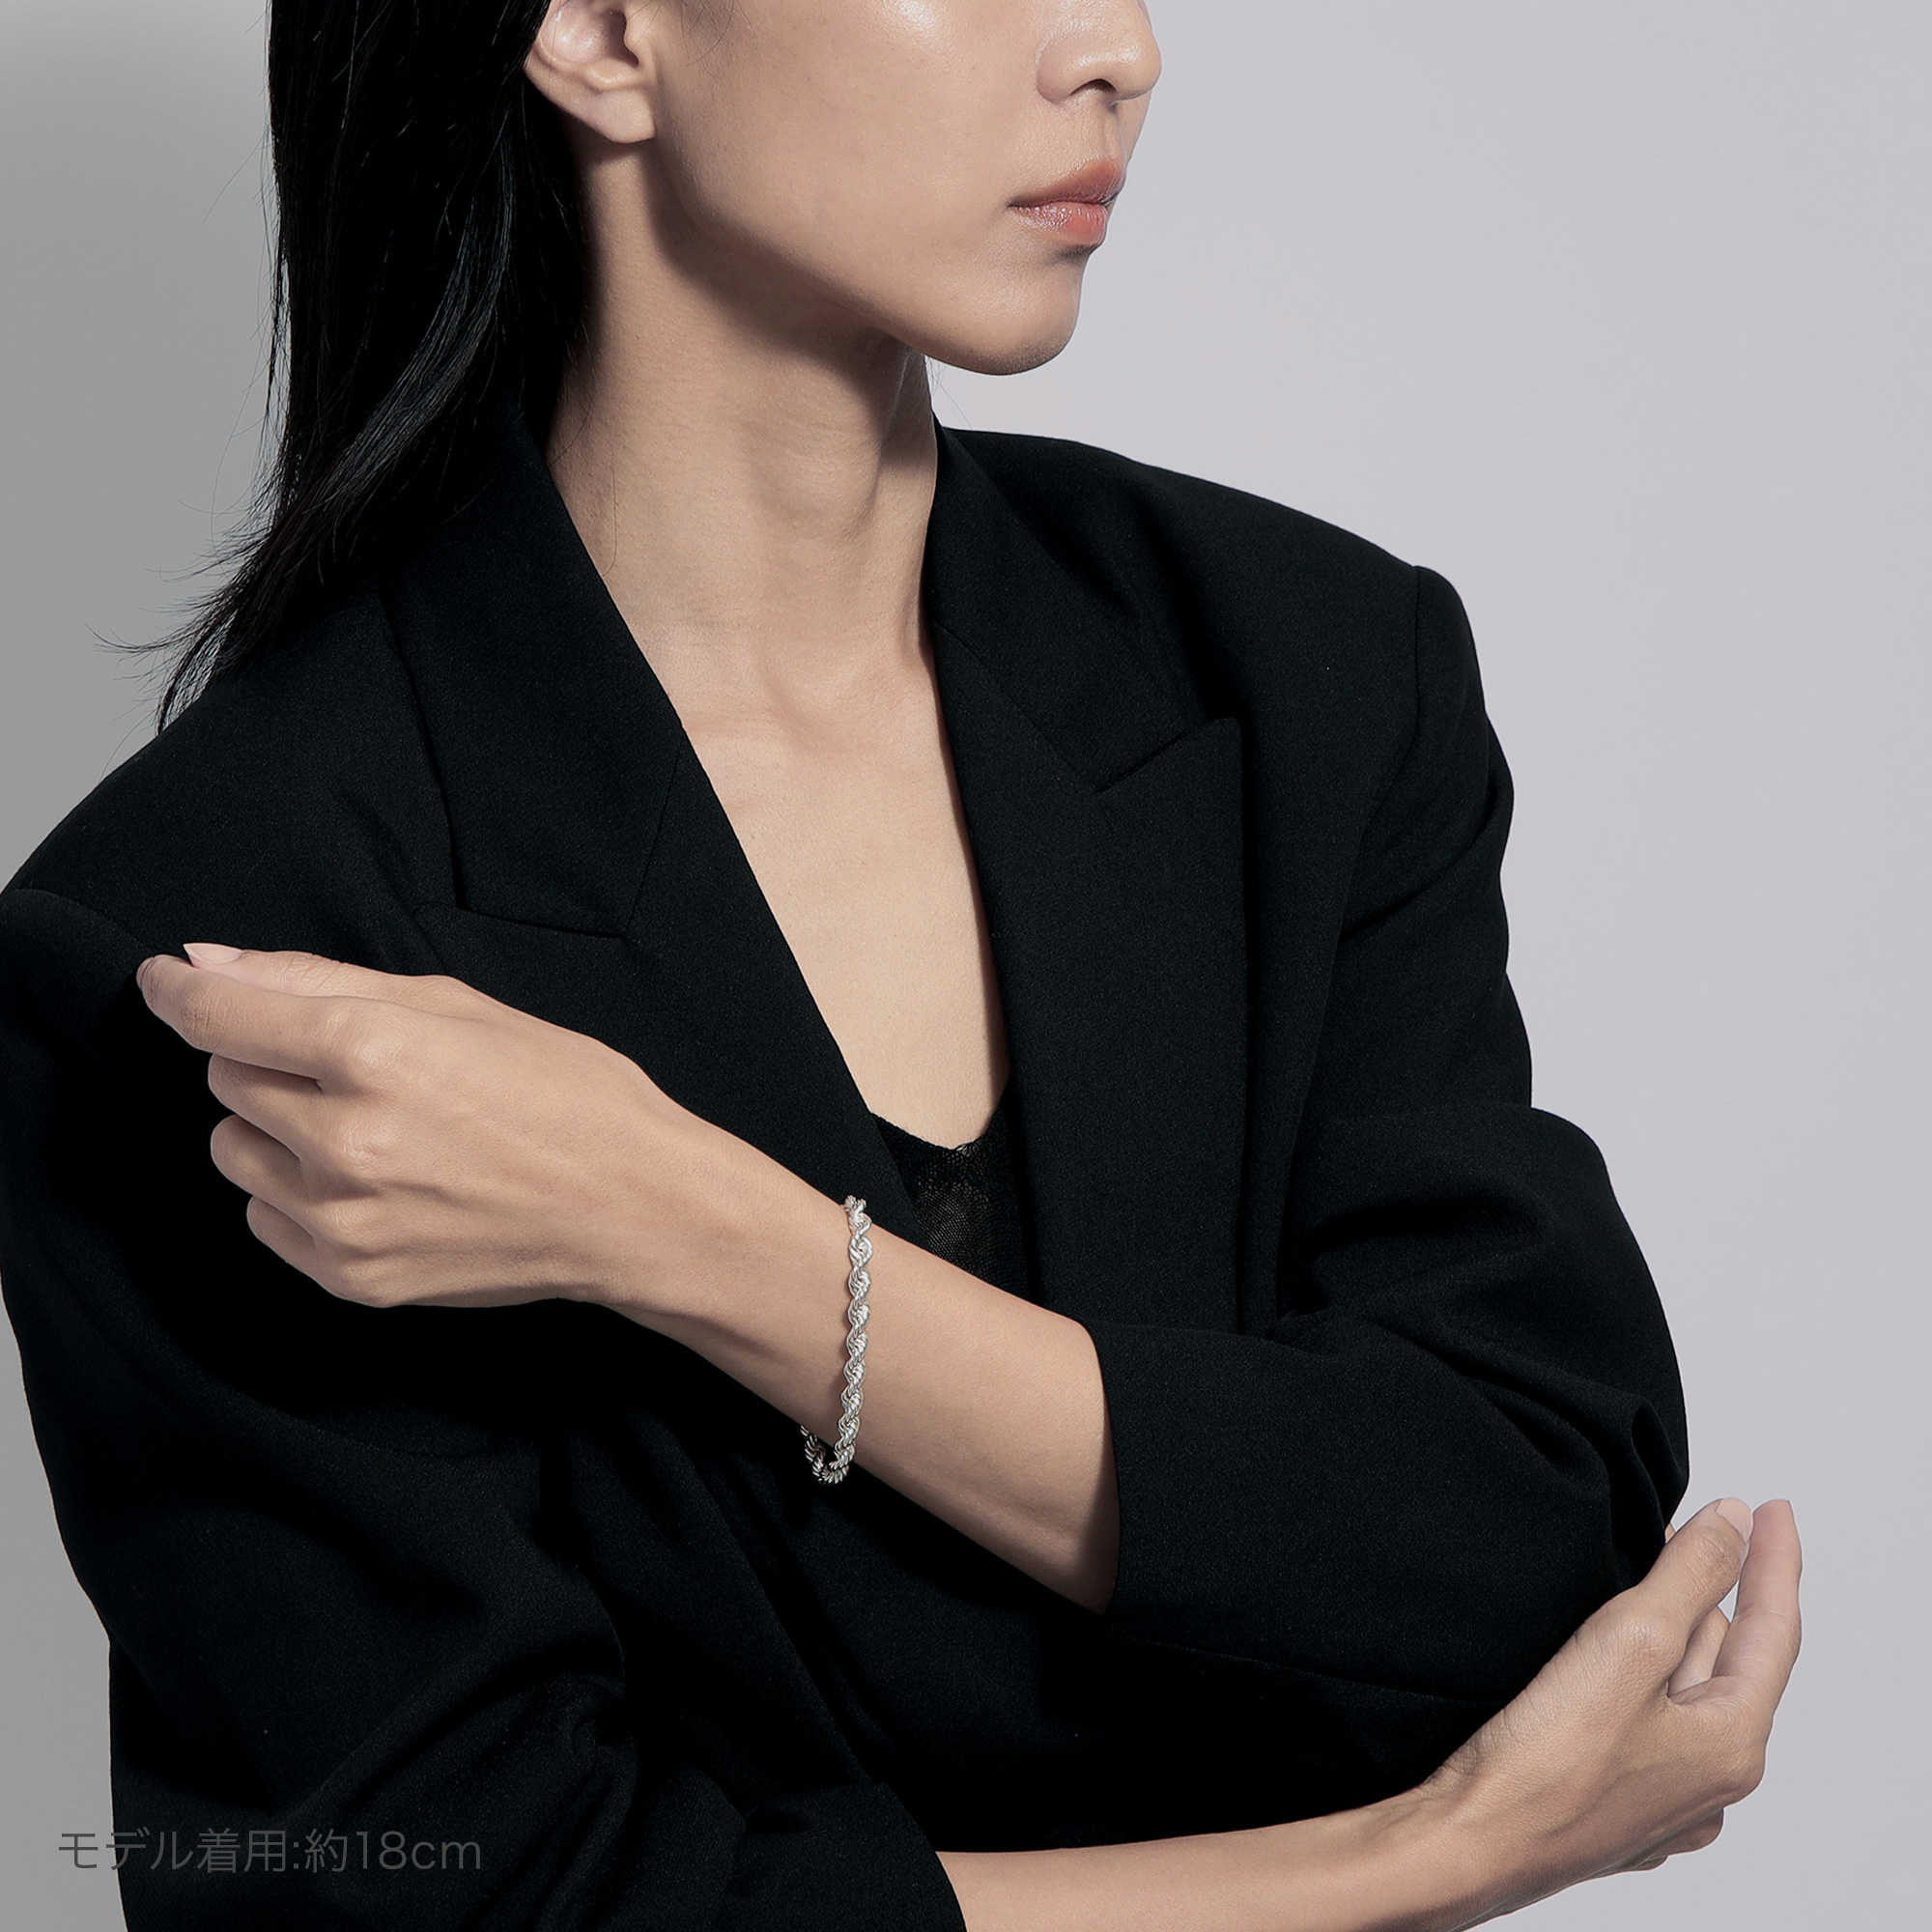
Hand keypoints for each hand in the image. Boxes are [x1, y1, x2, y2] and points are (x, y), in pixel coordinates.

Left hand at [136, 944, 741, 1309]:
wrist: (631, 1207)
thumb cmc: (565, 1094)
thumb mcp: (457, 1004)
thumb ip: (319, 980)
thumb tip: (208, 965)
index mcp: (373, 1053)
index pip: (217, 1016)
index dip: (180, 990)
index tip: (167, 979)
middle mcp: (343, 1141)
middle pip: (224, 1078)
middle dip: (266, 1059)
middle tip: (352, 1065)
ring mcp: (343, 1219)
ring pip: (234, 1150)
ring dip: (277, 1129)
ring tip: (370, 1127)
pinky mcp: (349, 1276)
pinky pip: (265, 1218)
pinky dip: (299, 1193)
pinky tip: (379, 1181)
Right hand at [1421, 1496, 1801, 1924]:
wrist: (1469, 1844)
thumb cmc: (1545, 1766)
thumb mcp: (1628, 1643)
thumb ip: (1689, 1576)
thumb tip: (1734, 1524)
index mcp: (1729, 1743)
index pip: (1774, 1630)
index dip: (1774, 1561)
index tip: (1775, 1509)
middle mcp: (1708, 1780)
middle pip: (1725, 1655)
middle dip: (1707, 1592)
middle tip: (1679, 1531)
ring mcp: (1660, 1798)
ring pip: (1681, 1690)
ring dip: (1667, 1635)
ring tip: (1634, 1588)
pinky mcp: (1611, 1801)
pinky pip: (1644, 1723)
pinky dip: (1633, 1679)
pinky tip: (1603, 1664)